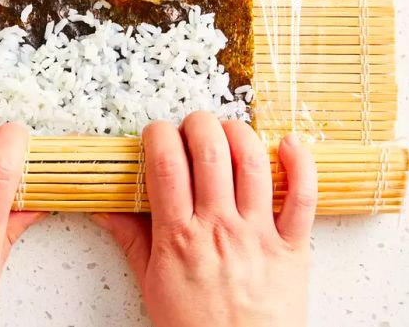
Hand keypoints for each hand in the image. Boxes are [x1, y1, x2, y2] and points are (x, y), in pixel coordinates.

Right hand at [92, 111, 316, 326]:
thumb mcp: (151, 284)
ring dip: (239, 133)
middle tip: (191, 126)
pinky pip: (303, 197)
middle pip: (210, 152)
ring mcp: (258, 234)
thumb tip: (105, 208)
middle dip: (198, 124)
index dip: (160, 135)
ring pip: (252, 163)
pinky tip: (288, 143)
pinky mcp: (292, 245)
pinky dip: (300, 164)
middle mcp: (219, 228)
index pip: (167, 165)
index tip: (157, 134)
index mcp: (179, 237)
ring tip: (227, 130)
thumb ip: (130, 239)